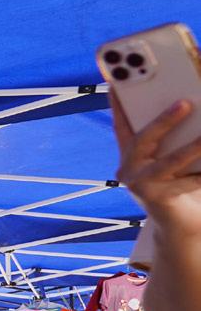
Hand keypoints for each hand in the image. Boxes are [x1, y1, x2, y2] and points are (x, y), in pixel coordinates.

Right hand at [113, 95, 200, 233]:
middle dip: (163, 121)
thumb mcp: (171, 158)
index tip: (117, 83)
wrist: (181, 227)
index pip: (122, 125)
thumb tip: (190, 109)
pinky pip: (189, 181)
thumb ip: (172, 140)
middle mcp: (129, 170)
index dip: (117, 104)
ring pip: (170, 162)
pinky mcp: (158, 200)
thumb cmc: (180, 185)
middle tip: (185, 103)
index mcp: (130, 156)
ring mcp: (141, 186)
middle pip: (142, 140)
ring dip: (193, 146)